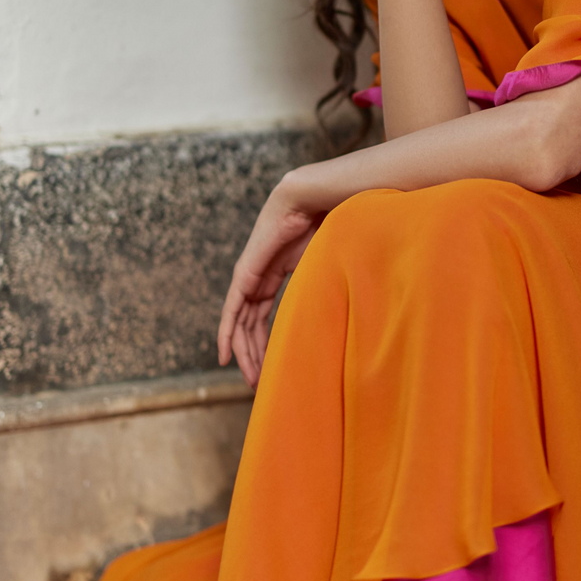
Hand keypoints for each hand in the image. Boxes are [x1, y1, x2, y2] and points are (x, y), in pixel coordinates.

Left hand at [217, 179, 323, 386]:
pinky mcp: (245, 274)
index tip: (269, 368)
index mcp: (276, 273)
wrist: (311, 197)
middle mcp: (258, 277)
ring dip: (243, 351)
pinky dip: (227, 332)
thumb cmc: (328, 222)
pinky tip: (225, 355)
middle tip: (258, 383)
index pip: (263, 316)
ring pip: (240, 323)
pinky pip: (233, 310)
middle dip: (253, 354)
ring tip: (250, 379)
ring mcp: (249, 275)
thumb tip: (355, 305)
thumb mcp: (326, 264)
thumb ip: (327, 284)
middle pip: (250, 324)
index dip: (263, 342)